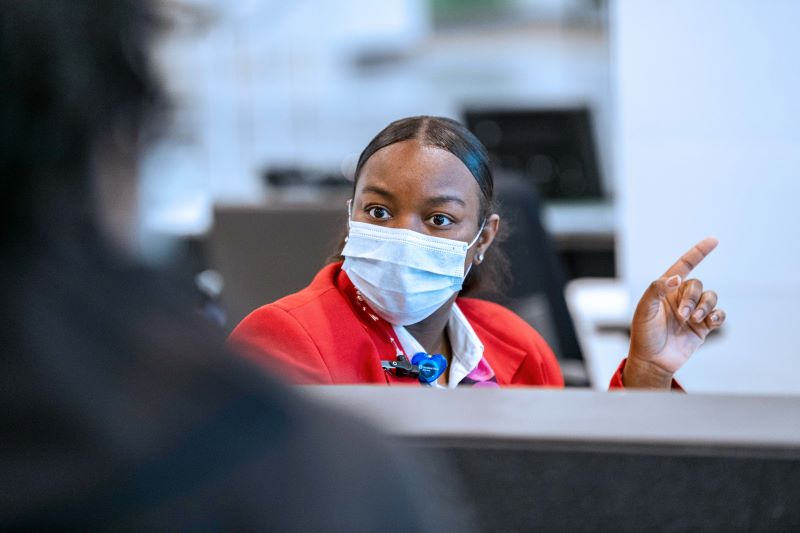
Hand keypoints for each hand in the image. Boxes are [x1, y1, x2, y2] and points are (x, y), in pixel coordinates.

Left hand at [623, 237, 726, 388]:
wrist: (653, 360)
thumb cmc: (644, 334)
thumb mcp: (644, 310)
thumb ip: (657, 290)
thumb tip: (677, 278)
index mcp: (665, 289)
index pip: (684, 265)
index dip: (699, 252)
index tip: (714, 240)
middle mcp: (680, 297)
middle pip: (697, 285)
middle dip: (692, 298)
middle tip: (682, 315)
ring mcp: (693, 311)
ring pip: (711, 297)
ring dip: (705, 307)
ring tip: (692, 320)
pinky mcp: (703, 327)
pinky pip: (719, 314)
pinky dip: (718, 315)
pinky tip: (710, 322)